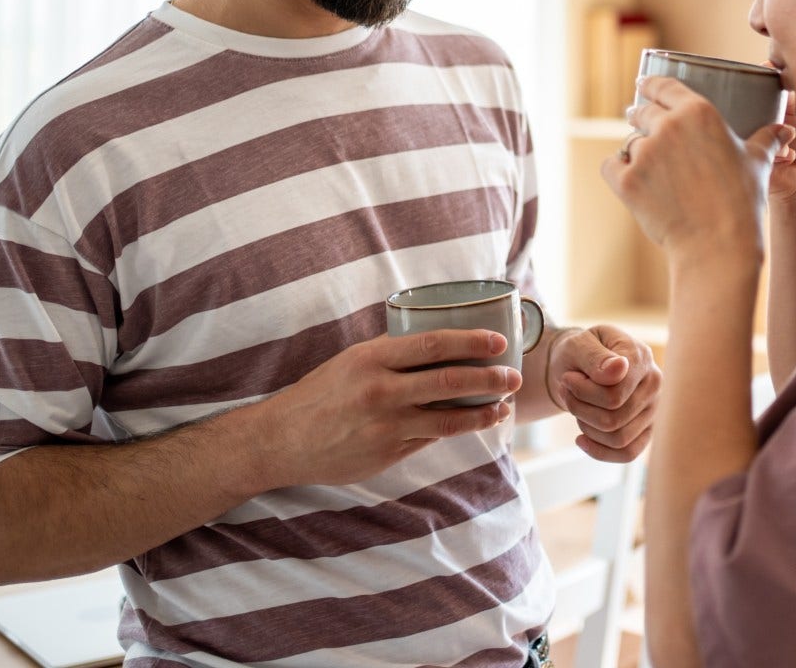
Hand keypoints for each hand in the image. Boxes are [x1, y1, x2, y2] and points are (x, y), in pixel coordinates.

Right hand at [259, 330, 518, 486]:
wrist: (281, 440)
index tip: (498, 340)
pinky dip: (458, 429)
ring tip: (504, 405)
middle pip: (450, 381)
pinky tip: (475, 422)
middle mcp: (381, 391)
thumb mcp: (352, 361)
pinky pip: (431, 438)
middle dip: (490, 378)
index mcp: (372, 359)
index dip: (471, 342)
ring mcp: (386, 426)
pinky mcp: (388, 454)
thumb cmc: (321, 394)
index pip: (433, 344)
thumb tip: (441, 342)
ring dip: (483, 412)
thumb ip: (393, 354)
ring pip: (449, 418)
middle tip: (514, 376)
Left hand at [547, 325, 660, 461]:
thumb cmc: (580, 352)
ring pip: (618, 438)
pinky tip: (580, 438)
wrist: (580, 364)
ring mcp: (653, 408)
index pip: (614, 394)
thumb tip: (619, 369)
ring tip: (576, 408)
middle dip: (580, 410)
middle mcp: (654, 383)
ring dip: (586, 427)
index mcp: (640, 357)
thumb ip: (596, 356)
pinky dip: (599, 451)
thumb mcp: (579, 344)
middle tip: (567, 393)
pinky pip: (628, 453)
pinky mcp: (646, 429)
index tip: (567, 378)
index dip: (583, 392)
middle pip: (614, 419)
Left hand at [599, 76, 784, 263]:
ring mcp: (644, 153)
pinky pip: (612, 166)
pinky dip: (619, 172)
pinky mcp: (626, 181)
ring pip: (630, 143)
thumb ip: (767, 140)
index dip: (651, 84)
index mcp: (699, 112)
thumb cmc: (743, 203)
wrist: (718, 247)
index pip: (664, 86)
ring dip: (637, 153)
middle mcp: (667, 126)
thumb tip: (785, 130)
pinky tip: (635, 182)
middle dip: (641, 118)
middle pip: (641, 112)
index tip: (643, 85)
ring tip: (655, 172)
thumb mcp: (758, 164)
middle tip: (643, 125)